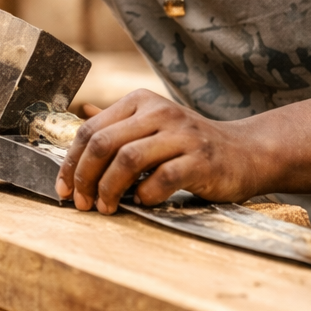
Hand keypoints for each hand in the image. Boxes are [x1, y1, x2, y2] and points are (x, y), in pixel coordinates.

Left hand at [55, 90, 262, 213]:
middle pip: (103, 143)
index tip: (64, 189)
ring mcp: (181, 134)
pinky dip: (145, 196)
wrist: (247, 153)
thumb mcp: (154, 126)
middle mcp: (159, 112)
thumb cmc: (192, 146)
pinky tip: (143, 203)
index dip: (71, 162)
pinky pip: (161, 179)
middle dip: (84, 178)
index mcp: (141, 102)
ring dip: (110, 189)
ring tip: (107, 207)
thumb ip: (119, 124)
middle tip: (82, 203)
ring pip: (127, 159)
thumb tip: (82, 113)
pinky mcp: (200, 159)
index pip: (91, 130)